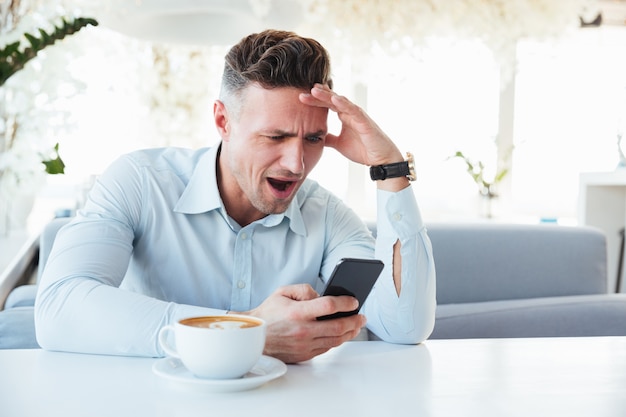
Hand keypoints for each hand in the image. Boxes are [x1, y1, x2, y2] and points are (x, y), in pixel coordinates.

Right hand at [241, 284, 366, 362]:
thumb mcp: (282, 292)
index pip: (328, 306)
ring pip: (335, 340)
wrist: (254, 336)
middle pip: (337, 326)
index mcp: (297, 313)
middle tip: (362, 316)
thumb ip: (304, 290)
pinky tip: (343, 334)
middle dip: (354, 320)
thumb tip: (322, 295)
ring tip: (357, 325)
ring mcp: (304, 345)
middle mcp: (302, 331)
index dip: (345, 303)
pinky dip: (337, 340)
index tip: (354, 301)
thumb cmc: (268, 313)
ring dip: (350, 332)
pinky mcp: (304, 355)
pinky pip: (327, 348)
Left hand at [299, 84, 402, 166]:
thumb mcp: (339, 144)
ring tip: (315, 90)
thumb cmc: (363, 150)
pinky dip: (344, 104)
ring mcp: (358, 115)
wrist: (380, 160)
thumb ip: (329, 138)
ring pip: (341, 102)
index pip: (327, 105)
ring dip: (328, 96)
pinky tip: (334, 99)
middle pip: (331, 100)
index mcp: (344, 116)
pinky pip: (353, 110)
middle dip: (317, 96)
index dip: (315, 101)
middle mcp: (350, 113)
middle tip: (301, 93)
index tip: (300, 97)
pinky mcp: (365, 121)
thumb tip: (315, 136)